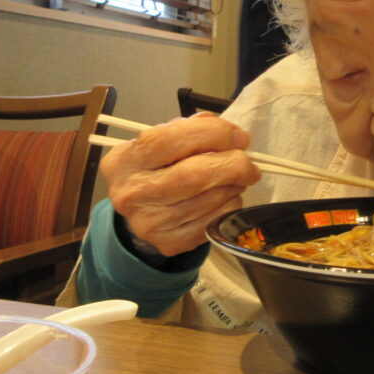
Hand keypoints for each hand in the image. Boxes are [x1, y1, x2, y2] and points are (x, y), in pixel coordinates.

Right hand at [100, 115, 260, 256]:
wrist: (140, 210)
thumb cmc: (156, 168)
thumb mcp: (162, 142)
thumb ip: (192, 130)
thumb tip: (232, 136)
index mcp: (124, 160)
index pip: (173, 139)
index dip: (214, 134)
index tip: (239, 137)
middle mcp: (132, 192)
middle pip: (193, 175)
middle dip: (233, 165)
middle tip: (248, 163)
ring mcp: (148, 222)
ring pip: (208, 200)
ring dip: (234, 186)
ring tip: (238, 179)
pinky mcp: (168, 243)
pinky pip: (212, 222)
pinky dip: (229, 207)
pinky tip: (228, 198)